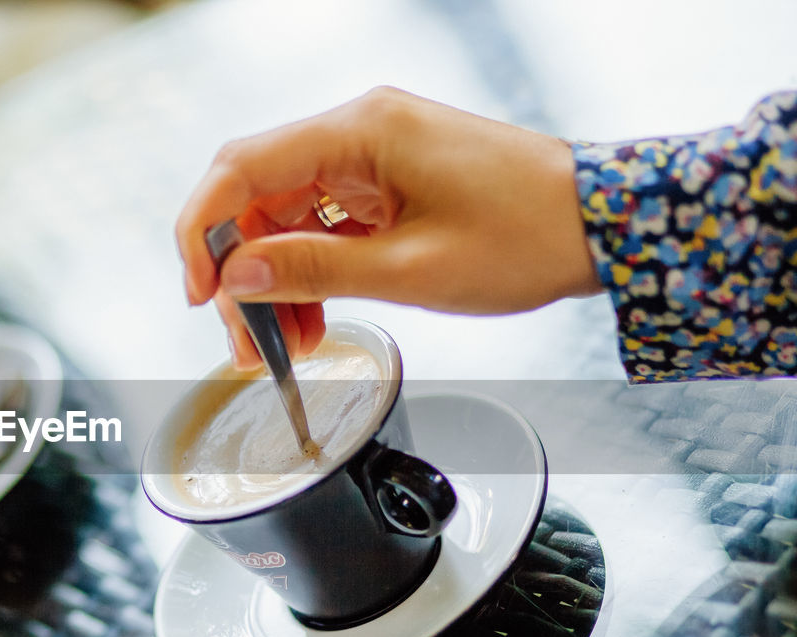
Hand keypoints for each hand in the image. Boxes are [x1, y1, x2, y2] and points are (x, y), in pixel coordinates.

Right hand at [175, 87, 600, 368]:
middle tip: (247, 338)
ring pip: (287, 213)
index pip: (242, 168)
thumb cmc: (527, 236)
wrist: (602, 225)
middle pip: (258, 194)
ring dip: (276, 276)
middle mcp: (360, 130)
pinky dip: (311, 268)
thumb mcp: (408, 270)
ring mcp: (373, 153)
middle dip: (242, 269)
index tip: (201, 293)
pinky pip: (324, 221)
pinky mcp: (387, 179)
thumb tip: (239, 278)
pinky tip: (315, 313)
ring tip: (290, 339)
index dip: (206, 233)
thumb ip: (312, 270)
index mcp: (361, 132)